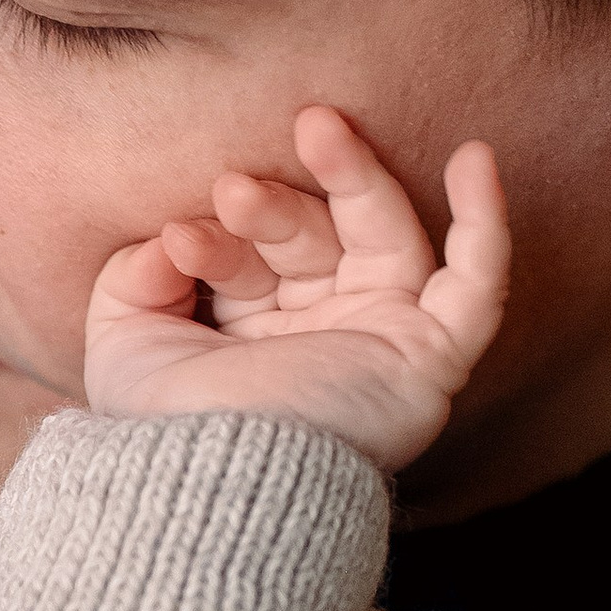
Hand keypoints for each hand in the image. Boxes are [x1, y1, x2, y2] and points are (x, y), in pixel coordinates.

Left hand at [84, 110, 508, 469]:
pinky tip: (477, 158)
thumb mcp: (124, 342)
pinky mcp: (431, 359)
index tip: (179, 238)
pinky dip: (486, 223)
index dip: (220, 239)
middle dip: (277, 208)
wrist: (215, 485)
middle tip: (233, 188)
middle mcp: (320, 331)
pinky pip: (478, 286)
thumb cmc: (166, 431)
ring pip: (386, 236)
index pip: (252, 257)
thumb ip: (133, 274)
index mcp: (254, 332)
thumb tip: (172, 233)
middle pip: (316, 237)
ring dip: (355, 177)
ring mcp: (380, 339)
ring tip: (317, 125)